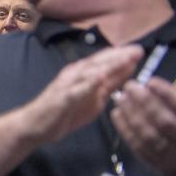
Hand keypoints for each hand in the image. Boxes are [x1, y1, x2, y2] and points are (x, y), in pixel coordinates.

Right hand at [22, 44, 142, 143]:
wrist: (35, 125)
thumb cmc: (64, 112)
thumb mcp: (94, 98)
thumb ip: (110, 85)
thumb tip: (129, 71)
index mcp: (84, 74)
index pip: (105, 61)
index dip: (122, 55)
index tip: (140, 50)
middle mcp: (75, 74)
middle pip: (100, 61)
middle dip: (119, 56)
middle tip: (138, 50)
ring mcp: (67, 84)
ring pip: (90, 71)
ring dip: (108, 65)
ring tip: (125, 60)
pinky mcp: (61, 97)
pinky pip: (76, 89)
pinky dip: (88, 83)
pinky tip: (100, 78)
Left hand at [111, 54, 175, 175]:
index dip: (168, 95)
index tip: (151, 82)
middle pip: (165, 123)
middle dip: (145, 103)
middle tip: (130, 86)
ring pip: (150, 137)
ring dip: (132, 115)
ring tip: (121, 98)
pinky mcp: (162, 168)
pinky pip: (140, 149)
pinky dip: (126, 131)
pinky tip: (117, 115)